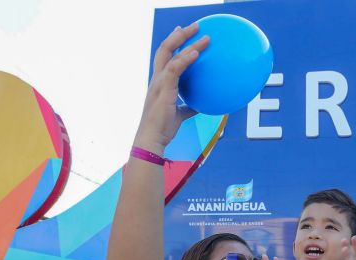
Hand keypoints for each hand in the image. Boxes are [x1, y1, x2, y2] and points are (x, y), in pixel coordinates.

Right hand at [134, 23, 209, 152]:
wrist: (152, 138)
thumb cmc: (163, 129)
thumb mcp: (179, 115)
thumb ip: (188, 107)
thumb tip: (200, 105)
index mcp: (159, 83)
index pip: (165, 57)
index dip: (173, 43)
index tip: (182, 32)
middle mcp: (157, 79)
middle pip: (165, 49)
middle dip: (179, 35)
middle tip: (194, 26)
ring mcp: (159, 82)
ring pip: (171, 54)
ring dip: (187, 42)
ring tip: (203, 36)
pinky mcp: (164, 88)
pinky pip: (175, 68)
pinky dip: (185, 59)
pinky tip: (197, 53)